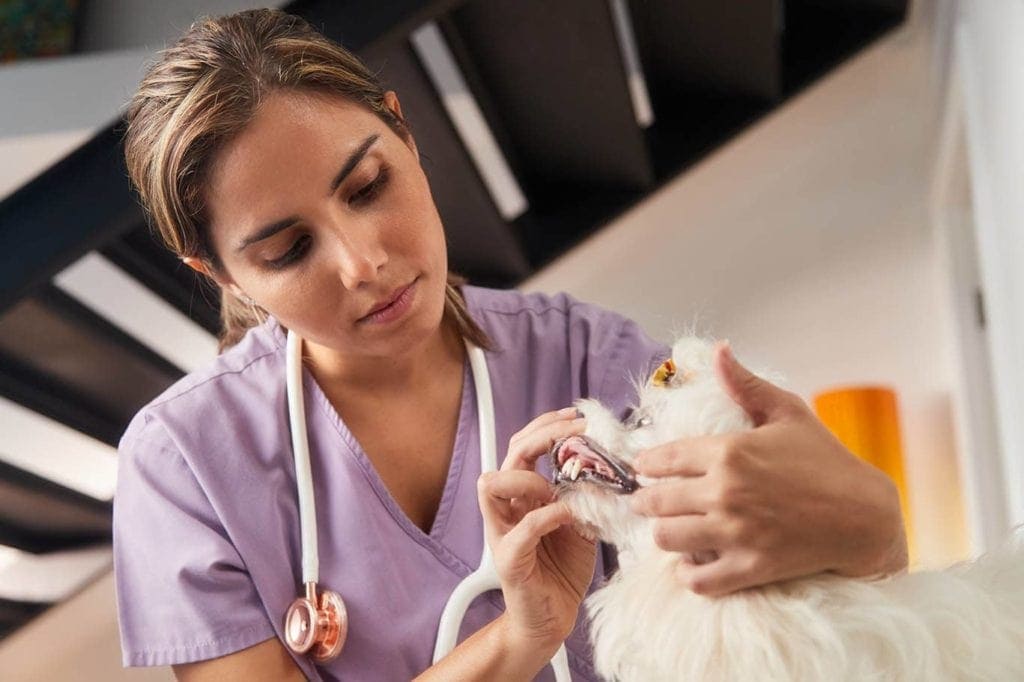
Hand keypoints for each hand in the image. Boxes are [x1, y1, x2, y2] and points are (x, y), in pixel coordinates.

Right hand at [478, 407, 596, 652]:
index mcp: (523, 496)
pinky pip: (521, 528)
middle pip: (510, 455)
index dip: (546, 426)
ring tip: (561, 485)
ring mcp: (503, 532)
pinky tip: (568, 515)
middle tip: (576, 432)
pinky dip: (546, 516)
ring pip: (493, 485)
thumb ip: (584, 496)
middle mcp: (508, 509)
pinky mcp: (509, 559)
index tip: (575, 417)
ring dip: (531, 477)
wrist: (551, 619)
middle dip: (542, 436)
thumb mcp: (581, 523)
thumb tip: (608, 466)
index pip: (523, 446)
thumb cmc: (563, 570)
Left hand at [630, 342, 907, 595]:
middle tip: (643, 502)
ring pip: (667, 538)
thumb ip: (746, 384)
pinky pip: (697, 579)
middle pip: (657, 501)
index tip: (640, 468)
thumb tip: (718, 350)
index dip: (646, 464)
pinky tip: (689, 563)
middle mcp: (725, 492)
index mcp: (729, 451)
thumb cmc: (826, 459)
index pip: (665, 458)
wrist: (865, 516)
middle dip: (644, 501)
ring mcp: (735, 533)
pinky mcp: (749, 568)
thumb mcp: (787, 412)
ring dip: (662, 533)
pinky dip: (687, 573)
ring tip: (666, 528)